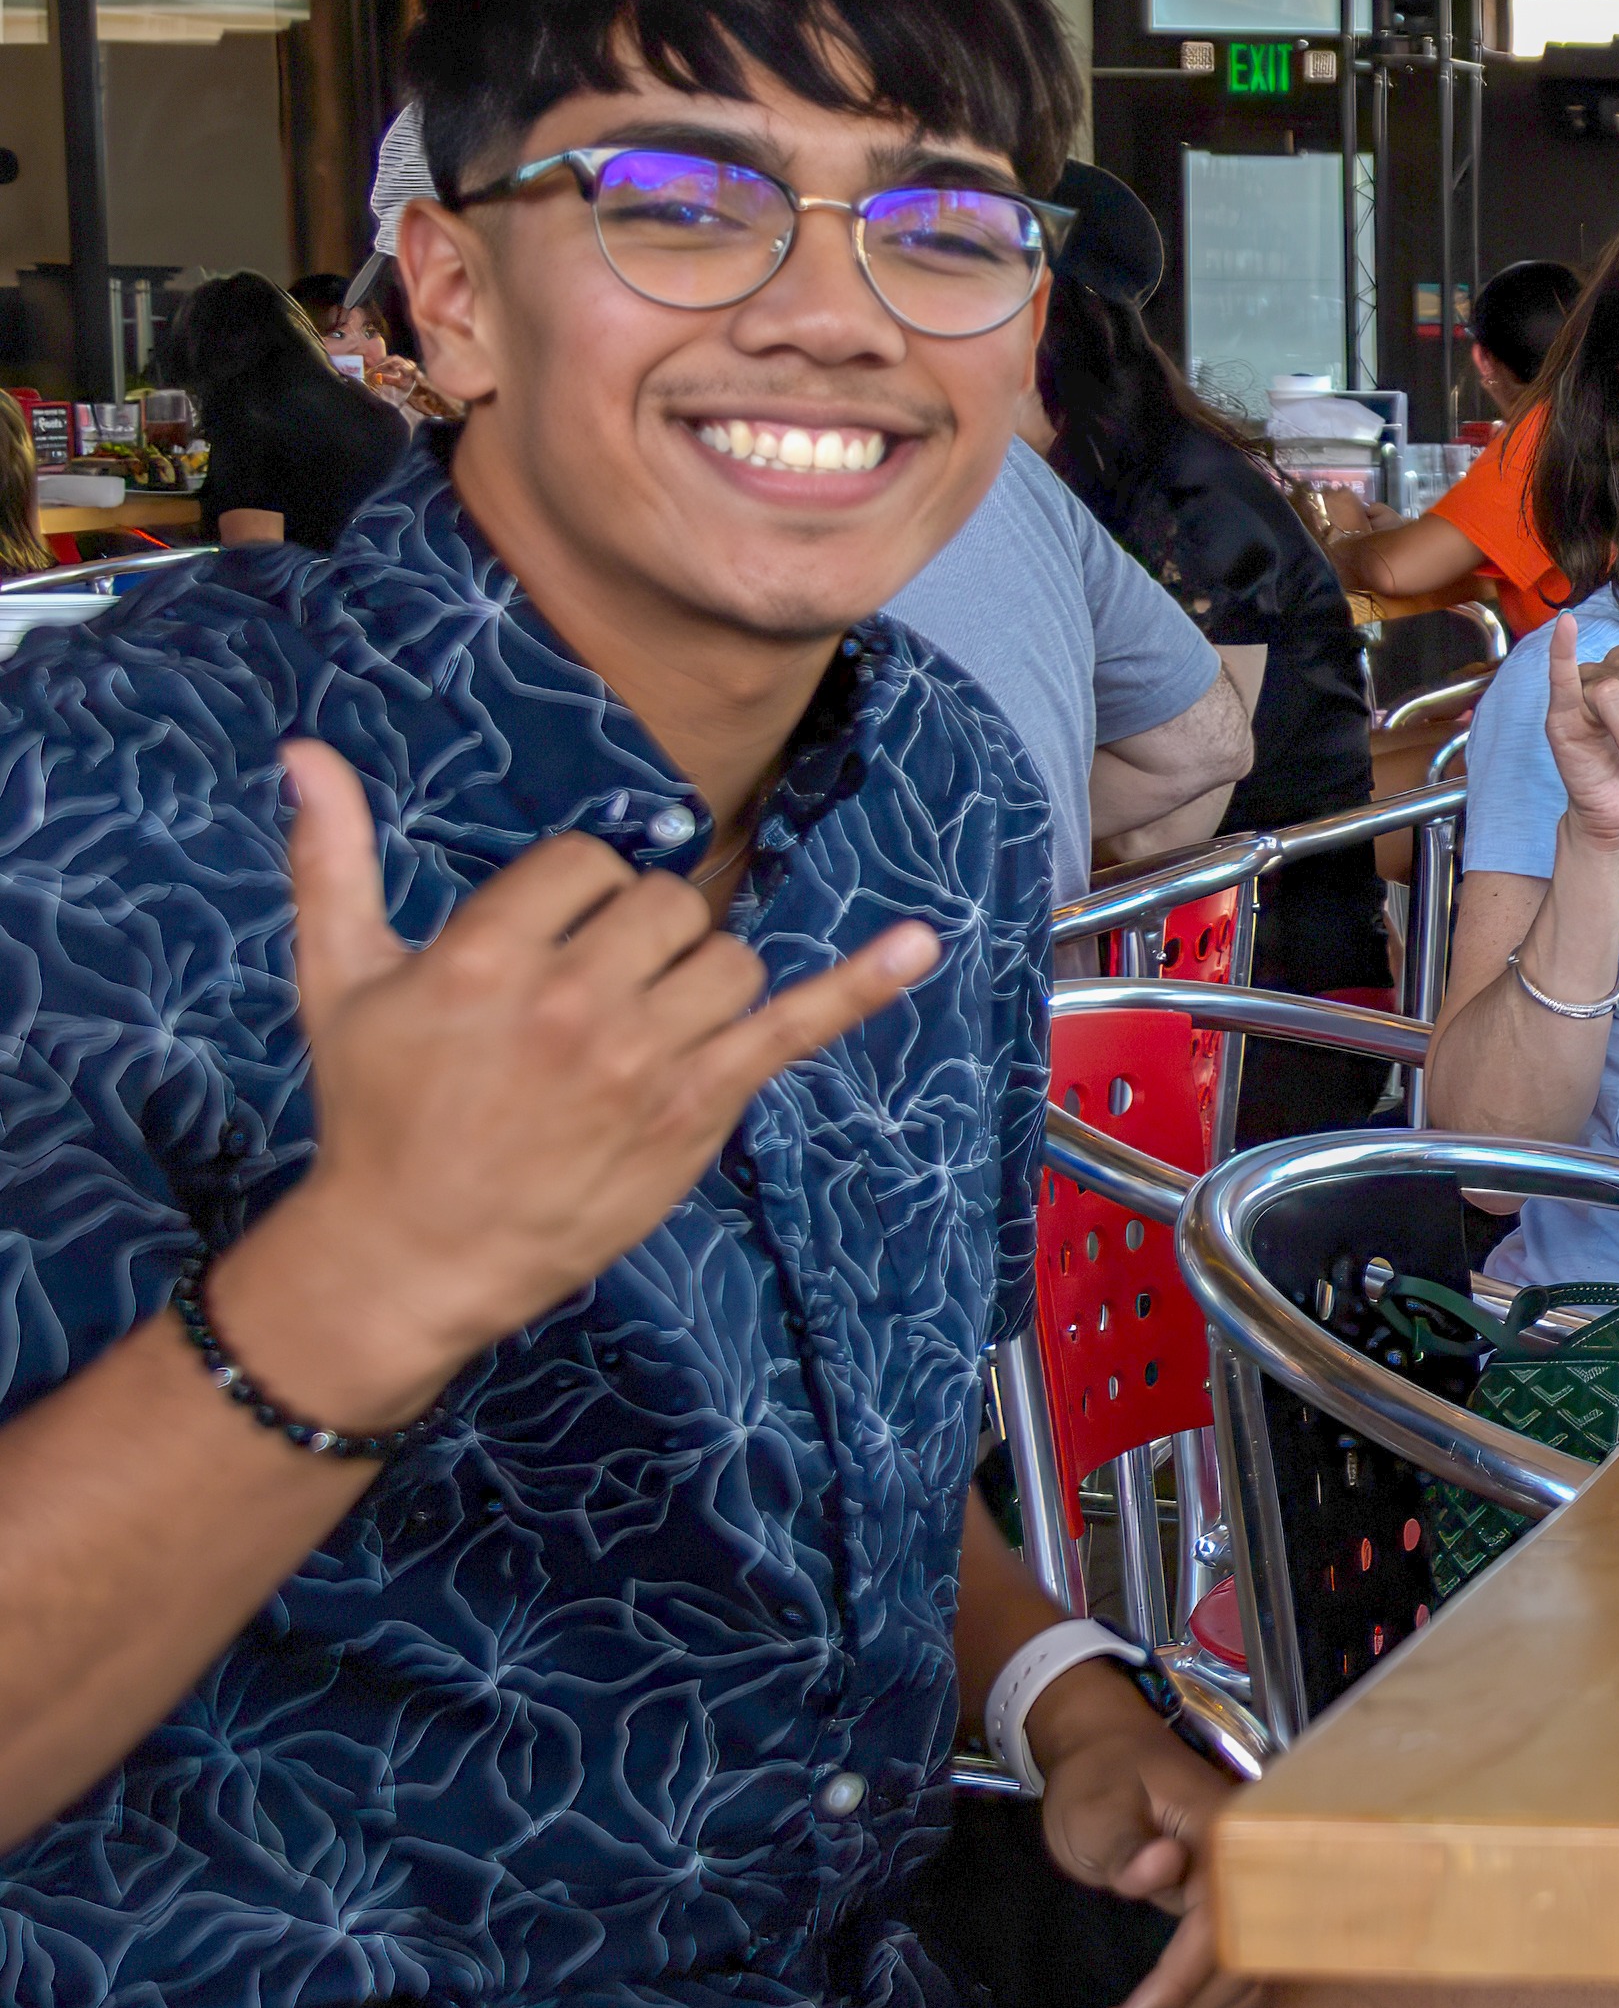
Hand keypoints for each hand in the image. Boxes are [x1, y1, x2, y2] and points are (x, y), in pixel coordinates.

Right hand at [255, 743, 936, 1424]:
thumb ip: (332, 861)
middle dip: (638, 936)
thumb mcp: (337, 982)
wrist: (413, 1253)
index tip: (548, 941)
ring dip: (699, 979)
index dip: (575, 894)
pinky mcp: (698, 1107)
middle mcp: (575, 1003)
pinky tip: (922, 941)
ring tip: (641, 1028)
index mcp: (488, 960)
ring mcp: (646, 1058)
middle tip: (592, 994)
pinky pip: (796, 1026)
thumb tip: (307, 754)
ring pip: (728, 959)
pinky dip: (863, 983)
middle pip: (666, 904)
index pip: (587, 863)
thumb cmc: (376, 1113)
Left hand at [1033, 1688, 1275, 2007]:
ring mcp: (1250, 1890)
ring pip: (1249, 1978)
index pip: (1224, 1925)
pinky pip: (1240, 1973)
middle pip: (1245, 1964)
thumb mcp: (1095, 1808)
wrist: (1113, 1751)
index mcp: (1226, 1837)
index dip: (1184, 1983)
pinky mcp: (1236, 1909)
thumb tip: (1165, 1868)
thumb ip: (1127, 1845)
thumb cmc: (1099, 1779)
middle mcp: (1252, 1867)